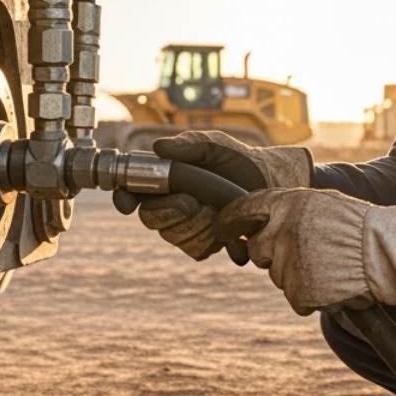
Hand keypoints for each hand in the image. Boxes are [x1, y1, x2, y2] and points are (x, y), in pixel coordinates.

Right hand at [113, 131, 312, 262]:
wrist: (270, 185)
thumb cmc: (240, 160)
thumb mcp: (215, 145)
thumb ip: (190, 144)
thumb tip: (158, 147)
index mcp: (166, 180)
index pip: (132, 193)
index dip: (124, 199)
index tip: (126, 203)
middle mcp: (170, 206)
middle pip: (151, 219)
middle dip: (173, 211)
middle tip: (194, 201)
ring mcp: (186, 228)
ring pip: (175, 237)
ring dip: (200, 223)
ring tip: (219, 208)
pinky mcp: (204, 246)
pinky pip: (197, 250)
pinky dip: (216, 239)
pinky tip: (230, 228)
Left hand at [213, 188, 395, 323]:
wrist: (387, 254)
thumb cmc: (359, 227)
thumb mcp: (322, 204)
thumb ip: (289, 212)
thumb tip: (256, 226)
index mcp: (287, 203)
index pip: (244, 210)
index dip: (230, 220)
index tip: (224, 229)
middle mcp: (281, 231)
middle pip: (257, 251)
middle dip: (273, 255)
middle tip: (306, 254)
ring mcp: (288, 263)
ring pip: (279, 277)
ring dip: (299, 278)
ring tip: (330, 268)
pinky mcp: (299, 291)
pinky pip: (297, 299)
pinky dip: (313, 298)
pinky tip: (334, 285)